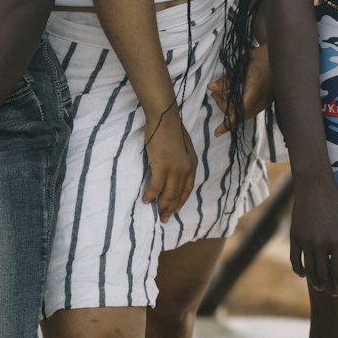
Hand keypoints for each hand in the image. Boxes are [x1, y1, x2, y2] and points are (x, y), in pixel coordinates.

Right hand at [141, 103, 197, 221]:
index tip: (176, 210)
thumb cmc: (171, 129)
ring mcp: (175, 169)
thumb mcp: (182, 148)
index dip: (181, 201)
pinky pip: (155, 187)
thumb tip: (174, 172)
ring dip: (161, 206)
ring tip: (156, 213)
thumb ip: (181, 161)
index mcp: (192, 164)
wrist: (165, 118)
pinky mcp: (162, 166)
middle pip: (178, 194)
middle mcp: (186, 169)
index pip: (188, 189)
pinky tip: (145, 200)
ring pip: (168, 194)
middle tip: (164, 219)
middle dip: (171, 208)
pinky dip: (151, 195)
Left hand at [208, 44, 272, 134]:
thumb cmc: (260, 57)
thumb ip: (227, 79)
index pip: (239, 113)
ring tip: (223, 94)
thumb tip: (211, 88)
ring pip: (246, 113)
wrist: (279, 55)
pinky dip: (240, 107)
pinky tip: (234, 97)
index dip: (227, 124)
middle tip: (215, 93)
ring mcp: (266, 101)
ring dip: (232, 108)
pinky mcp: (267, 100)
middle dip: (225, 108)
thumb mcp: (241, 66)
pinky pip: (252, 109)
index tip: (217, 133)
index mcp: (254, 92)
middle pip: (240, 114)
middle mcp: (261, 100)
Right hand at [290, 172, 337, 296]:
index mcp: (337, 240)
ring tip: (322, 287)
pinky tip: (304, 275)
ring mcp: (305, 241)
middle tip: (336, 293)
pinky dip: (299, 270)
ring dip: (316, 282)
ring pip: (310, 270)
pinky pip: (295, 259)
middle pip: (324, 275)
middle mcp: (320, 243)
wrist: (314, 185)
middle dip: (331, 287)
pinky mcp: (294, 236)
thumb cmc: (335, 203)